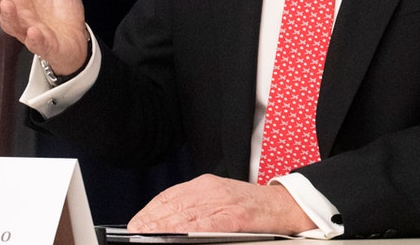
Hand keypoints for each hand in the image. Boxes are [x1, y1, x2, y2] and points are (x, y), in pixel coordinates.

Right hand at [0, 0, 88, 74]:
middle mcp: (19, 15)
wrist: (75, 37)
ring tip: (5, 5)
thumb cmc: (58, 9)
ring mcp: (31, 31)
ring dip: (8, 16)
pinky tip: (34, 31)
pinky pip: (39, 43)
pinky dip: (35, 38)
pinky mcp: (47, 44)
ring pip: (14, 26)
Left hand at [127, 175, 317, 233]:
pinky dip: (188, 231)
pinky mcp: (235, 217)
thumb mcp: (220, 199)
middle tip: (135, 231)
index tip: (135, 223)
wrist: (284, 206)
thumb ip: (196, 207)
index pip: (170, 196)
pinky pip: (206, 224)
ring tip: (147, 235)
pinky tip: (176, 236)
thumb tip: (166, 221)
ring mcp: (223, 203)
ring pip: (185, 216)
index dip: (150, 211)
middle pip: (173, 206)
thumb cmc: (252, 207)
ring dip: (163, 227)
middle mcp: (212, 190)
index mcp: (207, 184)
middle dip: (151, 221)